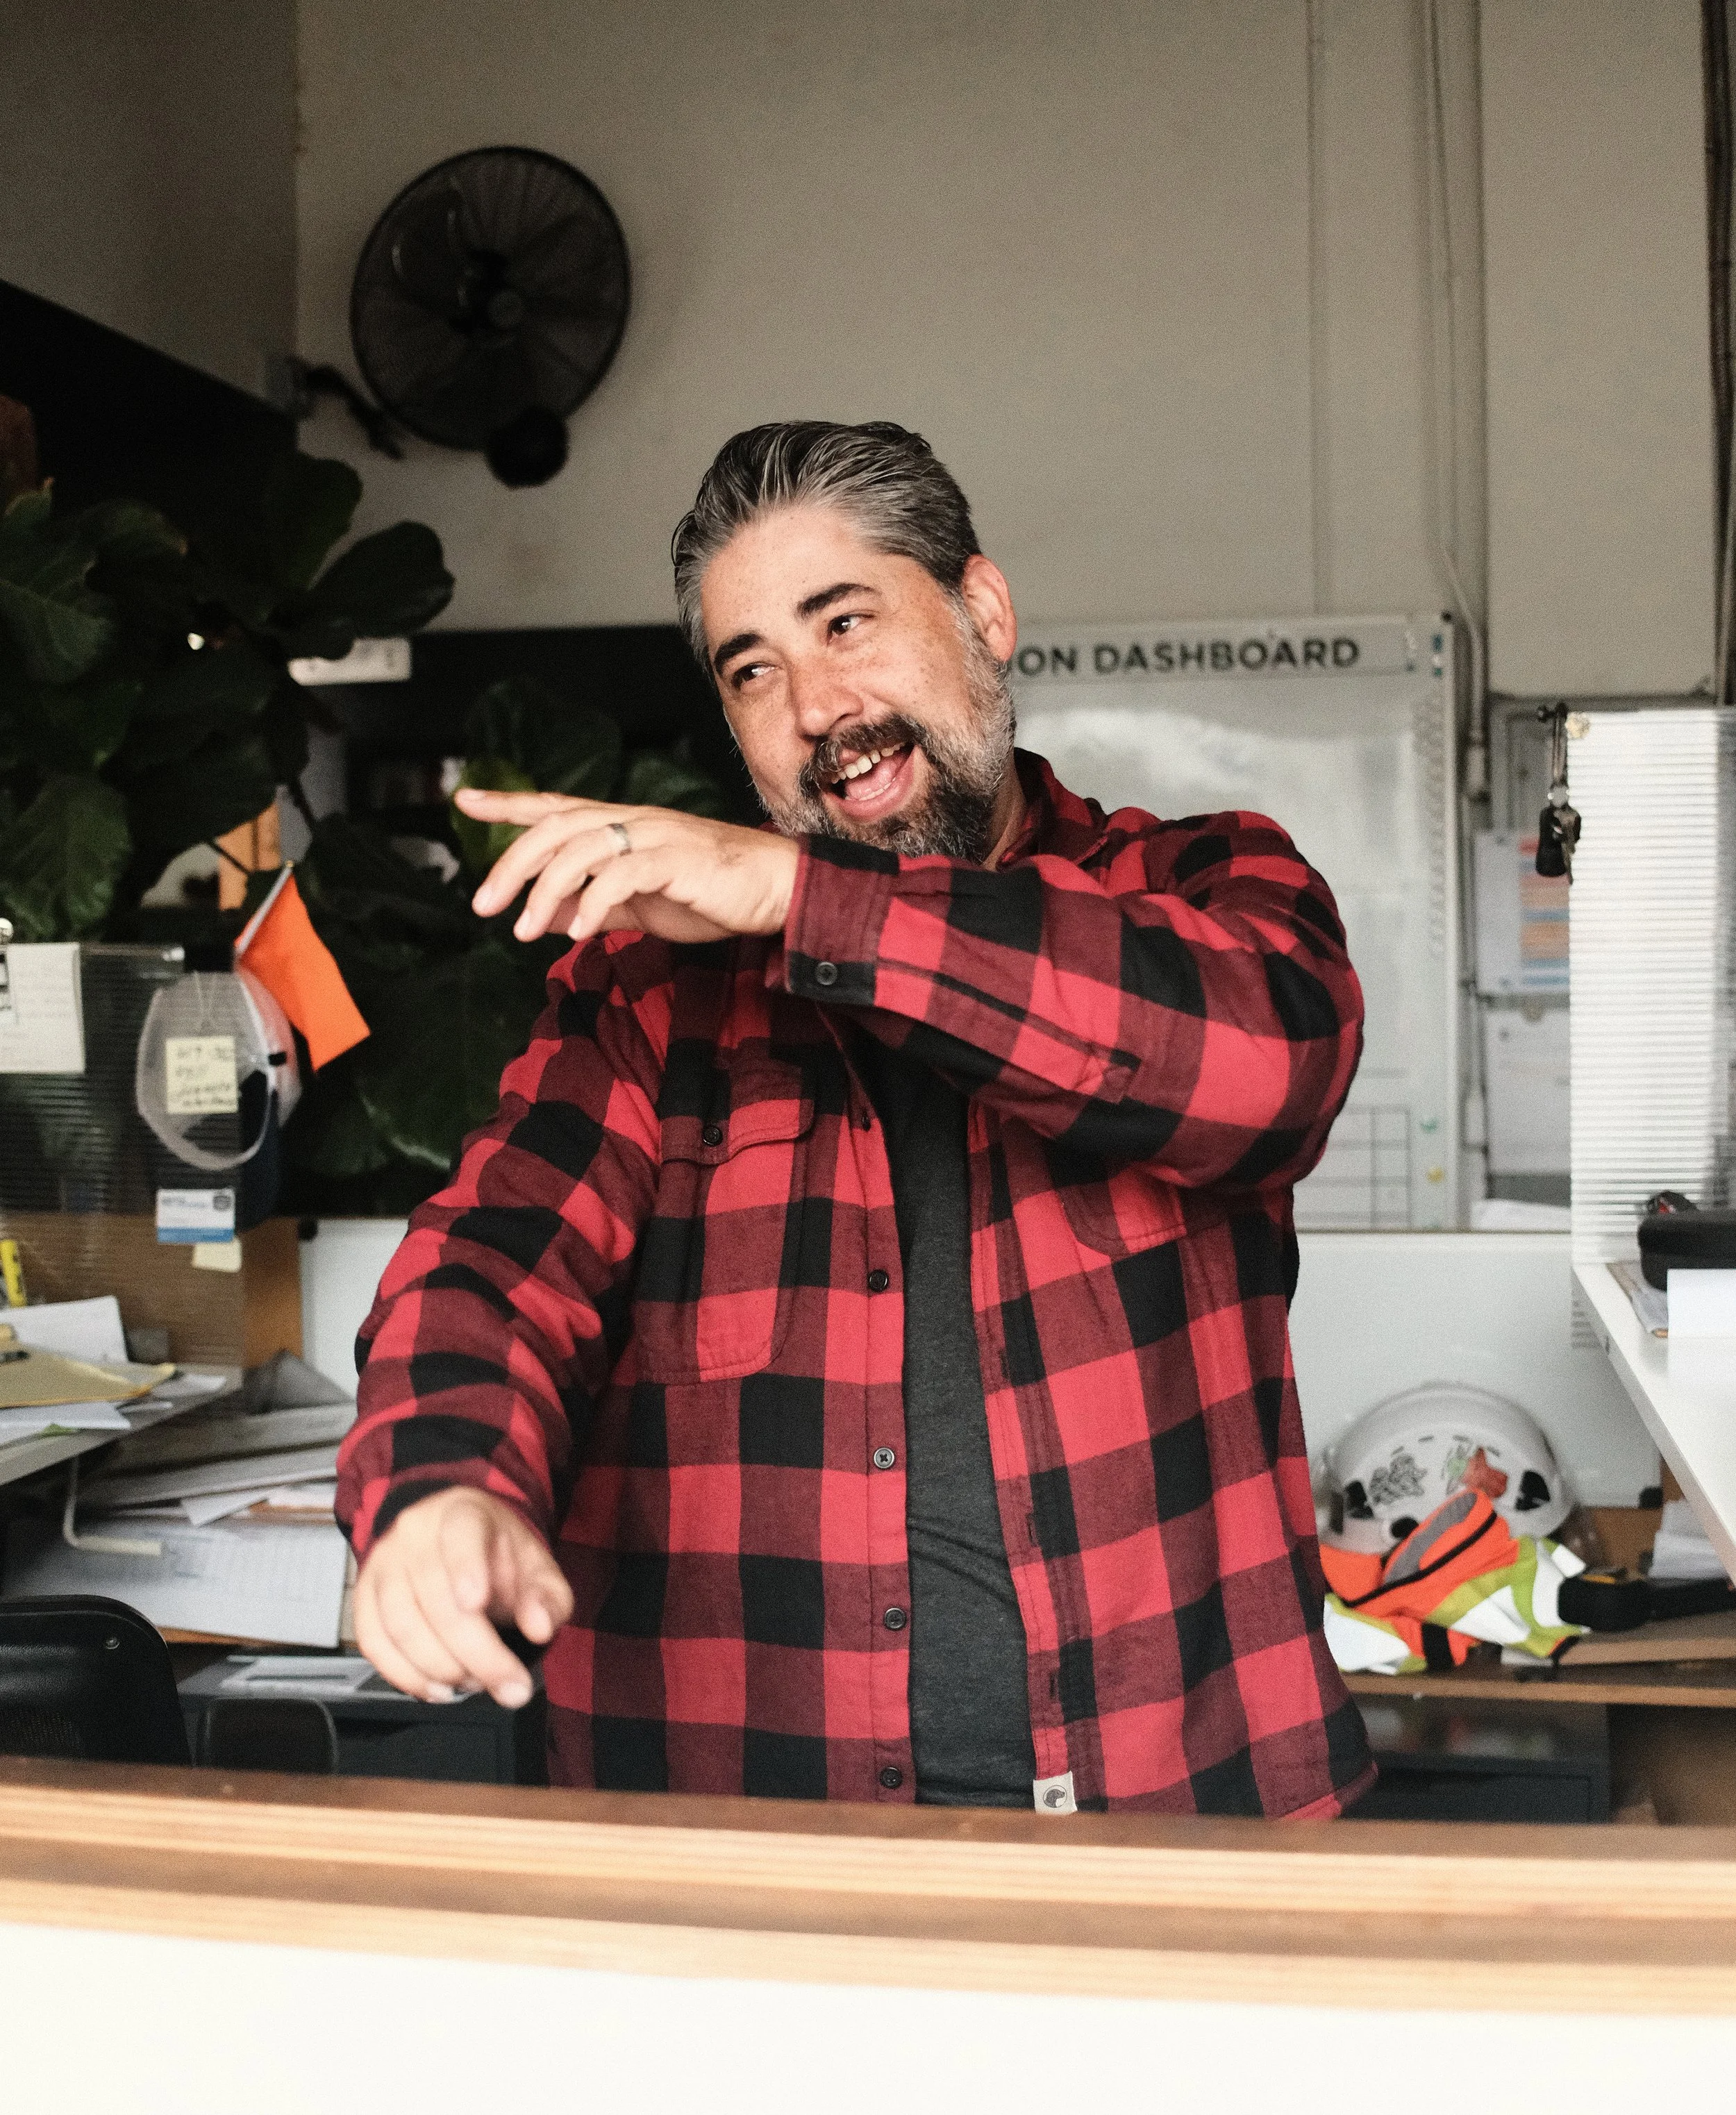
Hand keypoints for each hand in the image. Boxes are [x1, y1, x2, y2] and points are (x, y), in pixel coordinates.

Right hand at [353, 1487, 573, 1707]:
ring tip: (475, 1684)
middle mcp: (414, 1533)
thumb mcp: (536, 1569)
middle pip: (434, 1596)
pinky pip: (373, 1643)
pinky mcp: (363, 1596)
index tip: (477, 1602)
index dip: (466, 1568)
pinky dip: (404, 1676)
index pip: (460, 1534)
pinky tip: (436, 1689)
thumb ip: (546, 1597)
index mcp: (462, 1513)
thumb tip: (539, 1628)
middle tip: (508, 1686)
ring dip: (440, 1668)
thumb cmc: (497, 1556)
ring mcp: (383, 1564)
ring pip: (401, 1625)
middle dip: (476, 1653)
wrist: (455, 1543)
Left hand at [457, 788, 800, 945]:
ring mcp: (655, 836)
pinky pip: (622, 875)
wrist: (776, 889)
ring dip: (543, 890)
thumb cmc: (711, 893)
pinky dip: (592, 902)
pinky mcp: (676, 860)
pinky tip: (576, 931)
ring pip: (580, 848)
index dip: (508, 803)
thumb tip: (541, 917)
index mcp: (622, 825)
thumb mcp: (638, 904)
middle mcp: (633, 821)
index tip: (465, 800)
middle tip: (483, 903)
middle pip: (555, 827)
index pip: (555, 807)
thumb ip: (591, 905)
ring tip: (522, 930)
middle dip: (511, 863)